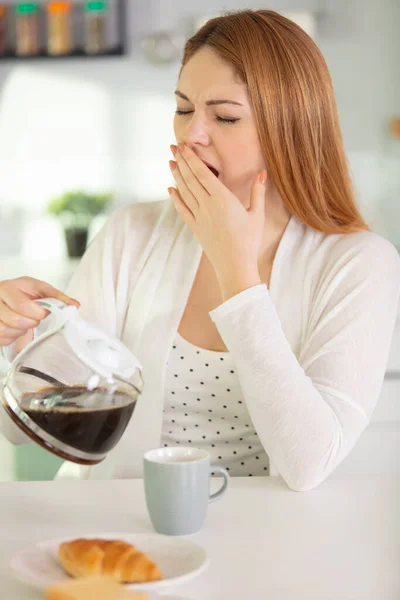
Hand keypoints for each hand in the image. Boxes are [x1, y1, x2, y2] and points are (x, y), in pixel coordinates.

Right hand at [0, 277, 79, 349]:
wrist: (5, 295)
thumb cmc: (22, 291)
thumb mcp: (39, 288)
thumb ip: (57, 296)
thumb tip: (75, 305)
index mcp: (7, 288)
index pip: (22, 305)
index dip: (37, 313)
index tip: (43, 313)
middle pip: (16, 320)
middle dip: (31, 323)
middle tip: (34, 319)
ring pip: (6, 331)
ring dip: (20, 331)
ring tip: (24, 323)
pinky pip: (2, 339)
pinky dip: (12, 338)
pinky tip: (15, 329)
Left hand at [168, 142, 266, 293]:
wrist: (235, 266)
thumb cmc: (249, 241)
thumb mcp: (257, 215)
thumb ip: (258, 192)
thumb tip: (262, 173)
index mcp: (223, 199)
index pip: (203, 173)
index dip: (192, 158)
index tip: (185, 146)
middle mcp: (207, 206)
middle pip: (190, 179)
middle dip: (182, 161)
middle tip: (174, 146)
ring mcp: (199, 217)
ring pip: (184, 191)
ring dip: (177, 175)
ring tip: (171, 161)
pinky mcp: (195, 228)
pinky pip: (182, 209)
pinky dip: (175, 197)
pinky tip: (170, 188)